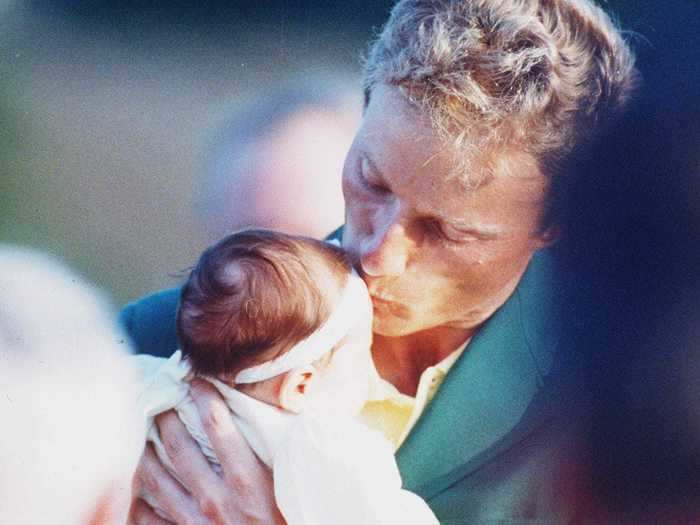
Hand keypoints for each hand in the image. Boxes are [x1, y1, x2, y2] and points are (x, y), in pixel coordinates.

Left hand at [128, 379, 285, 524]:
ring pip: (155, 477)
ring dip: (146, 449)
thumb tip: (286, 415)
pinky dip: (138, 496)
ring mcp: (193, 522)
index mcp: (248, 481)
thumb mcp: (290, 488)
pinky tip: (136, 480)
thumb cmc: (286, 521)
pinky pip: (147, 516)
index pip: (218, 424)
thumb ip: (279, 453)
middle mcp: (215, 498)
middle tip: (162, 400)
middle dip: (166, 417)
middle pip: (178, 445)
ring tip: (142, 431)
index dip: (203, 395)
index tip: (196, 380)